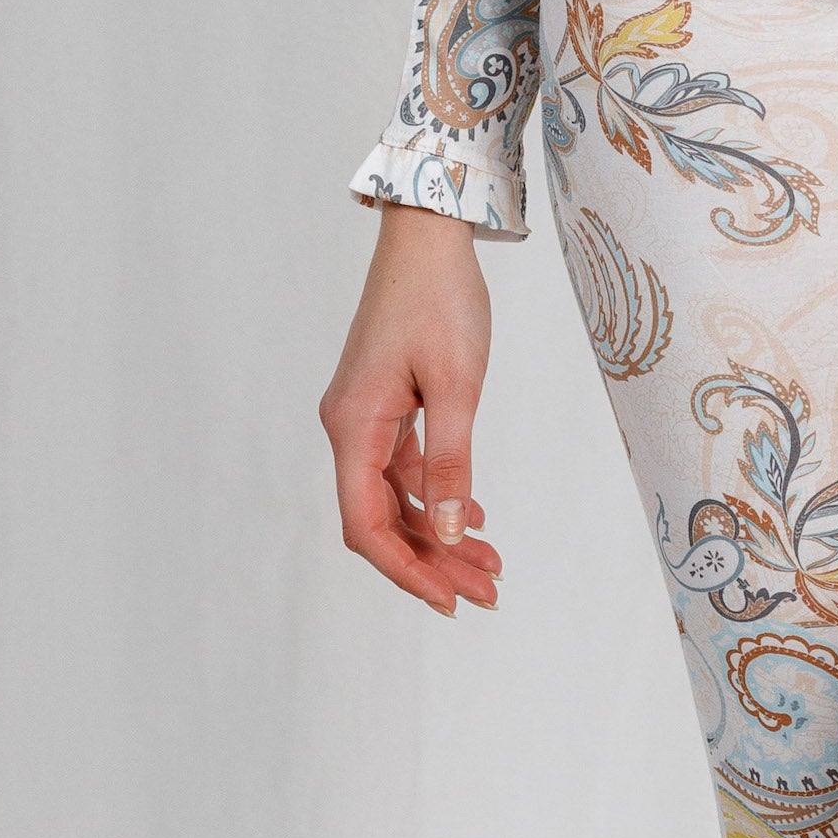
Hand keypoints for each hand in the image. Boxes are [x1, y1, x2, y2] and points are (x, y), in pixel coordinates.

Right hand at [322, 205, 500, 612]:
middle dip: (431, 562)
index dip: (407, 570)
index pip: (367, 525)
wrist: (428, 236)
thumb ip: (450, 463)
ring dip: (437, 534)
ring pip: (394, 498)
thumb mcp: (457, 384)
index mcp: (353, 426)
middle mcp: (348, 428)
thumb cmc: (441, 299)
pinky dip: (434, 497)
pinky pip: (402, 468)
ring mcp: (363, 417)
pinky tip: (471, 516)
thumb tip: (446, 532)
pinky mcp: (383, 405)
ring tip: (490, 566)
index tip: (451, 601)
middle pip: (380, 520)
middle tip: (487, 593)